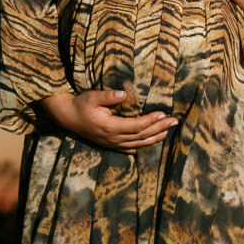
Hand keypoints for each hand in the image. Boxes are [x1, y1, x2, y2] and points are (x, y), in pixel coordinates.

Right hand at [39, 90, 176, 152]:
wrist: (68, 117)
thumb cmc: (81, 104)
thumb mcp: (92, 96)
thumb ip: (108, 96)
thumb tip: (123, 95)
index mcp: (110, 127)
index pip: (136, 125)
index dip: (151, 121)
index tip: (163, 114)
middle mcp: (113, 138)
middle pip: (141, 136)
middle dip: (159, 128)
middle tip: (174, 121)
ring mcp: (112, 143)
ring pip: (138, 144)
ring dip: (154, 138)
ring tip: (168, 131)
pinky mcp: (110, 145)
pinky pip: (130, 148)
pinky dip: (143, 145)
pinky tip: (151, 141)